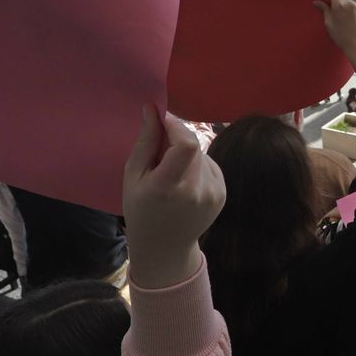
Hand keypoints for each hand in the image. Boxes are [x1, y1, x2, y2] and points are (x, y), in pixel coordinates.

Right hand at [121, 107, 225, 289]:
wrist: (165, 247)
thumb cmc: (141, 210)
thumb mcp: (133, 176)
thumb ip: (145, 142)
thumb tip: (153, 108)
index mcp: (168, 187)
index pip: (186, 143)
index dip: (176, 126)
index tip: (162, 121)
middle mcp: (195, 190)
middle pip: (192, 145)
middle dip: (176, 140)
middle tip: (160, 154)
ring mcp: (213, 193)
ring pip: (202, 153)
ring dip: (187, 153)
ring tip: (171, 174)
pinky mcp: (222, 193)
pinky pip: (209, 164)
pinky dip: (197, 166)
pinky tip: (185, 183)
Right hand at [314, 0, 355, 67]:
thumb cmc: (341, 37)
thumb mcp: (329, 24)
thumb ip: (324, 10)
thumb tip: (316, 2)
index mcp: (339, 5)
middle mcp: (350, 3)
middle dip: (337, 3)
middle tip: (336, 14)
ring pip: (349, 2)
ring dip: (346, 7)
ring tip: (346, 21)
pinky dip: (354, 11)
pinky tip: (353, 22)